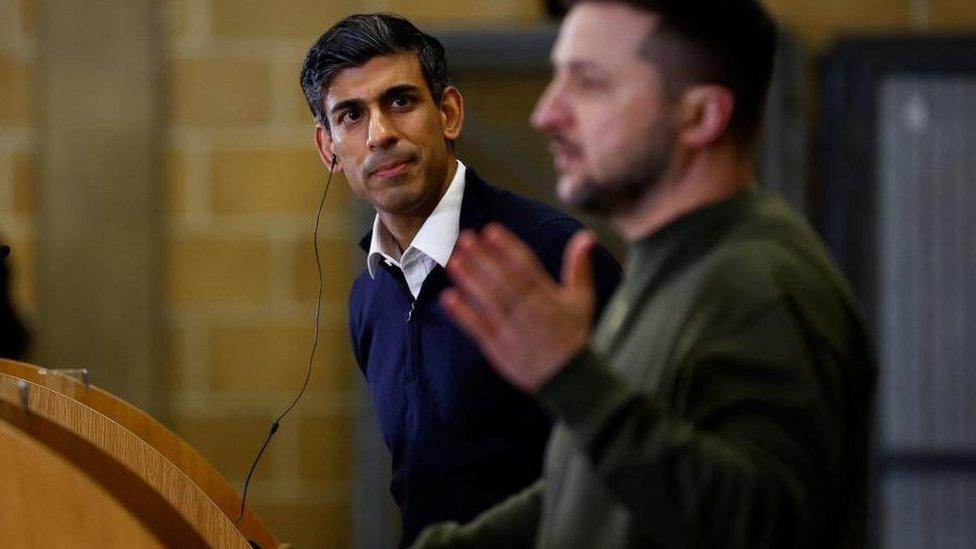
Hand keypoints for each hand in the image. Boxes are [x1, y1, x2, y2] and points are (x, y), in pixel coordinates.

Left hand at [441, 223, 595, 391]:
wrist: (569, 379)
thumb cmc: (573, 334)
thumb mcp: (582, 299)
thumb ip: (579, 266)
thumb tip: (586, 235)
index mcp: (548, 297)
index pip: (525, 267)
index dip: (507, 248)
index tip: (491, 230)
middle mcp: (528, 311)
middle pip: (503, 280)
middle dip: (484, 258)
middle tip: (465, 238)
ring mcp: (511, 330)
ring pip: (488, 301)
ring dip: (470, 280)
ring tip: (454, 260)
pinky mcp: (498, 348)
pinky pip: (478, 328)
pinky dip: (463, 314)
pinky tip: (448, 297)